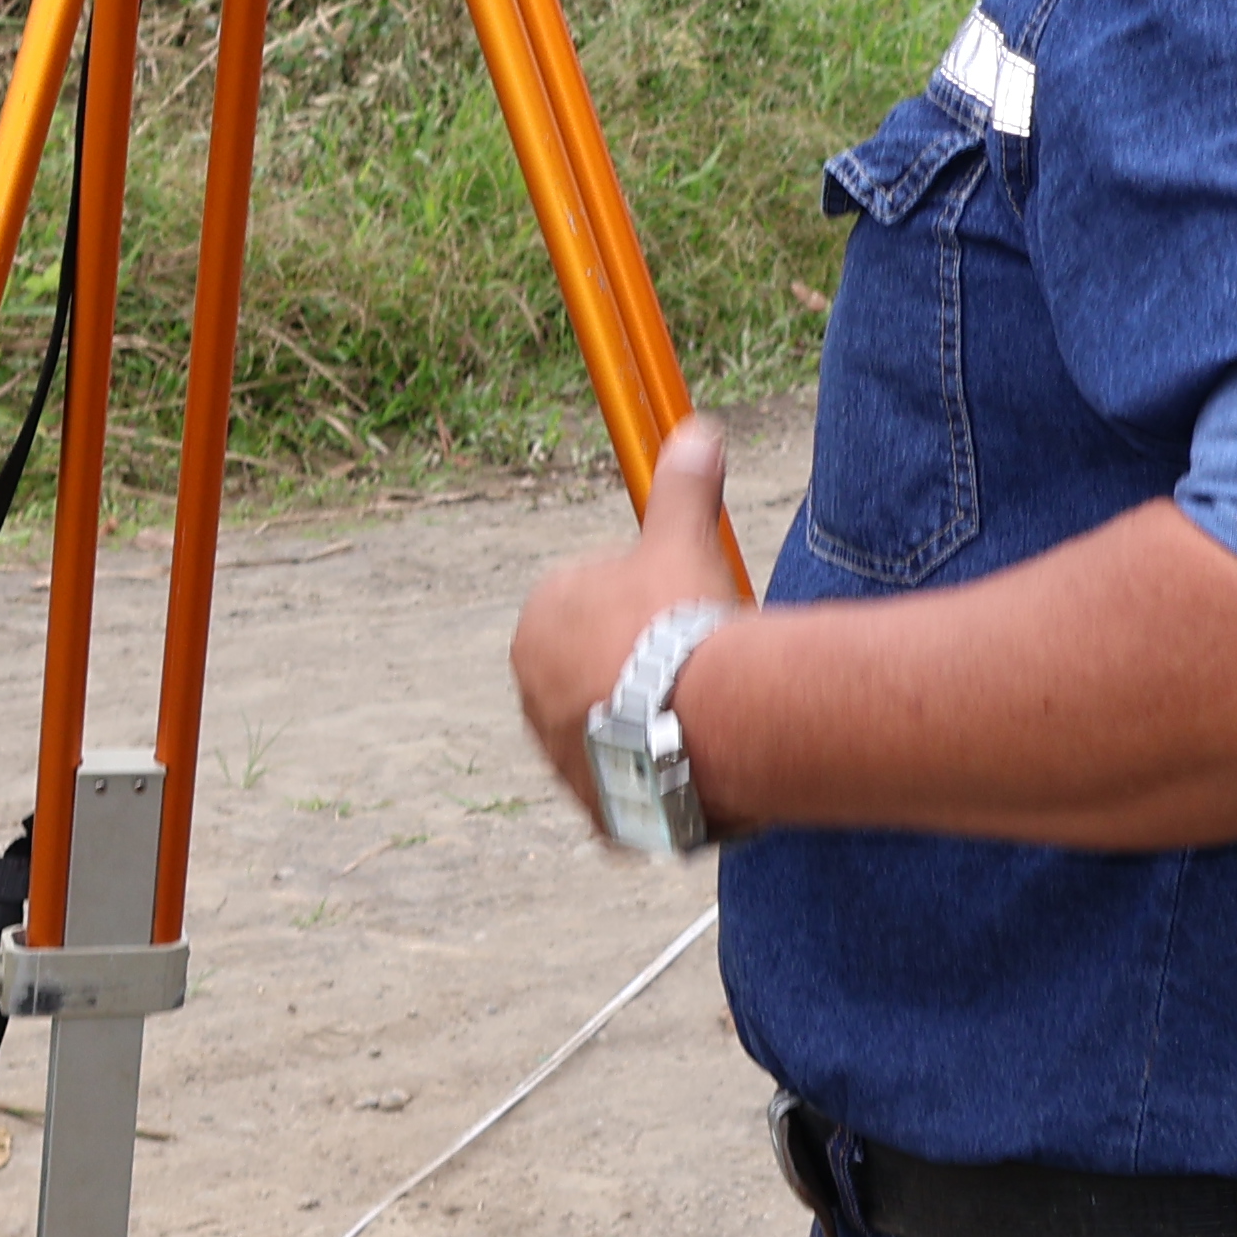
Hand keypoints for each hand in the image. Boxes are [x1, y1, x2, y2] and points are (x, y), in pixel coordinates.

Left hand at [510, 416, 741, 836]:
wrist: (702, 720)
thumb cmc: (681, 622)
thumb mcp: (681, 541)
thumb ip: (682, 489)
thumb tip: (697, 430)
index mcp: (539, 622)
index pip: (593, 603)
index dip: (648, 604)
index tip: (686, 613)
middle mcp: (532, 692)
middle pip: (600, 669)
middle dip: (643, 666)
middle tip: (699, 663)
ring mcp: (558, 754)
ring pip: (614, 728)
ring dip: (652, 723)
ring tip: (704, 716)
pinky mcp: (593, 806)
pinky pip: (631, 788)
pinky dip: (659, 780)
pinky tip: (698, 766)